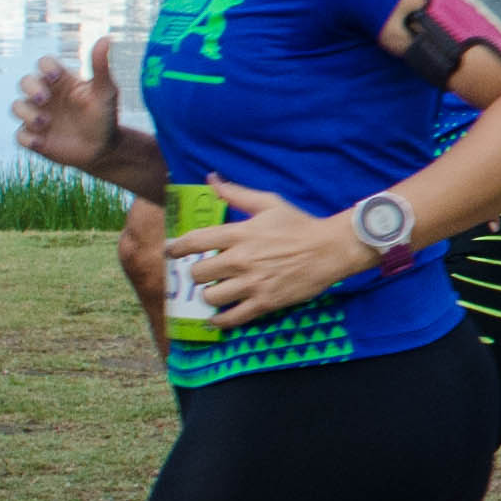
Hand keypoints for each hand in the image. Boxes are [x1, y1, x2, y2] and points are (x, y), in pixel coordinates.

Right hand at [15, 41, 122, 171]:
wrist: (103, 148)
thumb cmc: (104, 115)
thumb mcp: (105, 92)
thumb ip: (101, 67)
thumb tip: (106, 38)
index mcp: (61, 81)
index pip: (45, 63)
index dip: (46, 67)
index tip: (57, 77)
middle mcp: (46, 95)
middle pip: (25, 81)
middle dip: (31, 88)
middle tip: (44, 99)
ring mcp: (37, 116)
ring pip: (17, 107)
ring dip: (27, 113)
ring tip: (45, 122)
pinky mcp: (34, 138)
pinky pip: (20, 136)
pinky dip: (27, 138)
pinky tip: (42, 142)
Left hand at [163, 179, 382, 325]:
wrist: (330, 249)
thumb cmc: (299, 224)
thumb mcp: (268, 203)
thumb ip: (236, 193)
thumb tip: (210, 179)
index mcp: (240, 234)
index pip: (195, 242)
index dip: (177, 248)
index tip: (170, 252)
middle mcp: (241, 259)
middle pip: (199, 273)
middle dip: (196, 274)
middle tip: (202, 274)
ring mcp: (252, 283)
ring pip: (211, 297)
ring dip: (208, 295)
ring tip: (214, 292)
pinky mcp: (265, 302)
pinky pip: (233, 317)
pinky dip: (220, 321)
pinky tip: (215, 319)